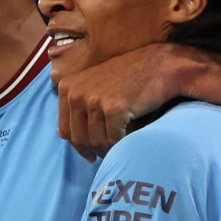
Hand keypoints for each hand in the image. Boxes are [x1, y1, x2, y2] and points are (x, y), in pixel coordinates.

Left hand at [52, 43, 194, 161]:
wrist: (160, 65)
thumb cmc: (129, 77)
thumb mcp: (93, 85)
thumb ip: (76, 106)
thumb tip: (61, 135)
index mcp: (67, 87)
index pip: (65, 130)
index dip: (79, 146)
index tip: (90, 155)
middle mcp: (76, 93)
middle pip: (79, 139)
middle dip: (94, 151)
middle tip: (107, 155)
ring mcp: (94, 100)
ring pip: (96, 142)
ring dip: (109, 149)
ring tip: (119, 146)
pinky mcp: (113, 108)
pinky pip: (113, 140)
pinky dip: (122, 144)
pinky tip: (129, 139)